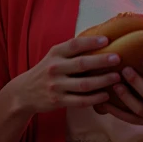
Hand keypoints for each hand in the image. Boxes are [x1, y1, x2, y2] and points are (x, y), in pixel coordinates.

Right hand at [7, 35, 121, 115]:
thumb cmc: (46, 71)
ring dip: (103, 81)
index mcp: (55, 53)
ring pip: (84, 84)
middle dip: (101, 61)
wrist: (24, 92)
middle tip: (118, 58)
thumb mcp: (54, 56)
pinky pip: (80, 100)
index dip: (91, 42)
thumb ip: (71, 51)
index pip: (74, 45)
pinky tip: (106, 95)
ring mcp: (56, 86)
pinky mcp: (58, 101)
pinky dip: (95, 98)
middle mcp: (55, 68)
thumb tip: (101, 41)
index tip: (107, 40)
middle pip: (82, 64)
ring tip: (117, 77)